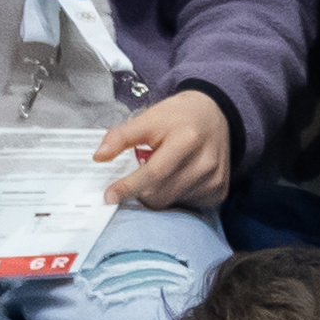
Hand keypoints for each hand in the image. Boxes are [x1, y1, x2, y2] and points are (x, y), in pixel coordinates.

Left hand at [97, 90, 233, 210]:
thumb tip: (99, 156)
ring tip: (160, 174)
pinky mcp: (220, 190)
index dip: (128, 187)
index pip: (153, 174)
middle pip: (161, 193)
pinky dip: (175, 196)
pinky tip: (177, 179)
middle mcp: (205, 163)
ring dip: (158, 194)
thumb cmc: (178, 117)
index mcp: (186, 140)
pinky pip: (188, 204)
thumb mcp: (148, 119)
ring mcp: (215, 179)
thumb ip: (121, 136)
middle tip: (136, 178)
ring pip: (172, 202)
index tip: (109, 195)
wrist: (214, 114)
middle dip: (141, 191)